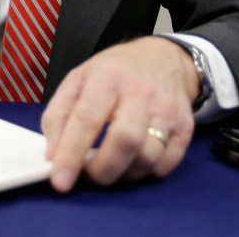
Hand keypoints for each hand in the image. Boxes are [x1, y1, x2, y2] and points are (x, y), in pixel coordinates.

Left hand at [40, 37, 198, 192]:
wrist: (163, 57)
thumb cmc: (115, 72)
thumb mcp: (78, 79)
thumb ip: (58, 115)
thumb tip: (53, 155)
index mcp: (107, 77)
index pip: (86, 120)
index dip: (71, 154)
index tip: (60, 181)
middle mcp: (140, 91)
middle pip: (124, 140)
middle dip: (102, 170)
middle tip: (90, 175)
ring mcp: (167, 108)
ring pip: (148, 156)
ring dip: (125, 174)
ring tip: (112, 167)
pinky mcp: (185, 125)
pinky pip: (167, 163)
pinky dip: (147, 172)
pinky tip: (135, 161)